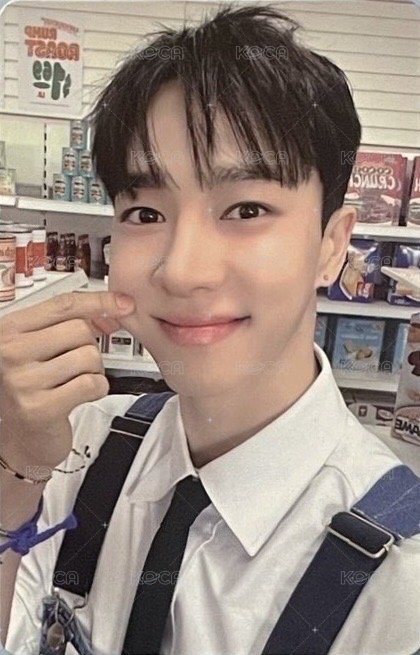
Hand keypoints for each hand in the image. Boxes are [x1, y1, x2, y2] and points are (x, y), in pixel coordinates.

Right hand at [0, 290, 134, 475]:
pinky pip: (92, 384)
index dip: (99, 301)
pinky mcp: (41, 408)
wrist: (20, 439)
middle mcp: (10, 353)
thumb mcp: (44, 349)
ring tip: (74, 382)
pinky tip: (79, 396)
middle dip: (90, 347)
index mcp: (9, 330)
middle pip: (80, 330)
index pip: (63, 305)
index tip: (123, 303)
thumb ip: (73, 325)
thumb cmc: (34, 389)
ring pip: (89, 357)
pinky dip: (97, 389)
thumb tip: (115, 309)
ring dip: (94, 371)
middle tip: (75, 366)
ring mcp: (23, 381)